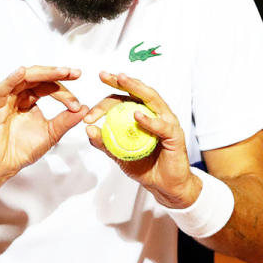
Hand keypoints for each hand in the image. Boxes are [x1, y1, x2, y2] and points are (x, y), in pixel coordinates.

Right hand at [0, 66, 86, 188]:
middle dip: (57, 74)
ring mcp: (6, 100)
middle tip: (75, 73)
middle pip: (38, 77)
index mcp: (30, 100)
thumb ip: (66, 121)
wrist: (1, 168)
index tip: (77, 104)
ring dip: (43, 73)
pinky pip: (2, 89)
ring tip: (61, 72)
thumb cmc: (21, 150)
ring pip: (24, 78)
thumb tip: (86, 109)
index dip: (65, 92)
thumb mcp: (51, 134)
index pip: (49, 87)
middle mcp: (18, 96)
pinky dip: (12, 78)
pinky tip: (22, 71)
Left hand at [84, 72, 199, 208]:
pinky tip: (137, 116)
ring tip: (122, 80)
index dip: (105, 101)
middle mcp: (156, 114)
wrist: (165, 186)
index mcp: (143, 116)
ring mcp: (167, 122)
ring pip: (152, 99)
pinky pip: (161, 125)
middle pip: (138, 92)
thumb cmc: (145, 167)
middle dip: (121, 81)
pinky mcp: (175, 134)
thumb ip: (105, 143)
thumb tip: (88, 129)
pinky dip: (149, 120)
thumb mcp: (119, 155)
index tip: (87, 112)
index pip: (123, 101)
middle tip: (104, 75)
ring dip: (136, 88)